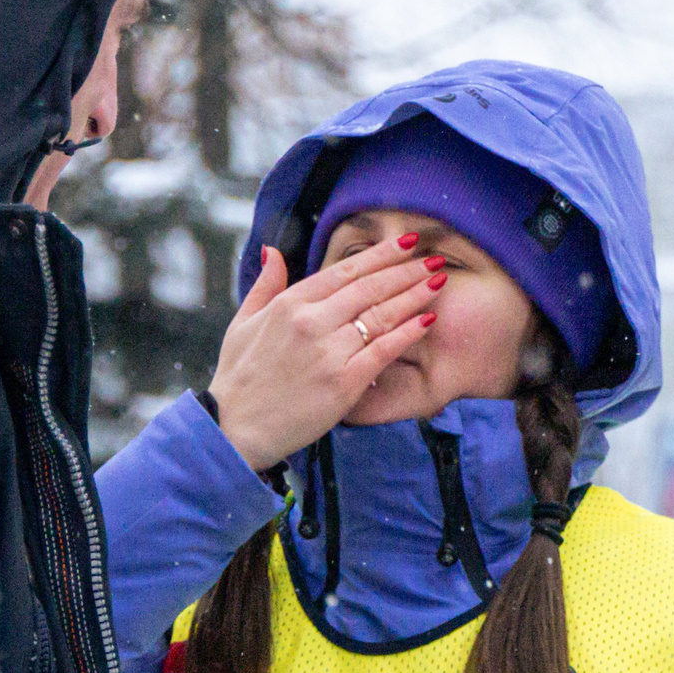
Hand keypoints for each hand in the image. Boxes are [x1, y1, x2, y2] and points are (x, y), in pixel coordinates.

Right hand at [209, 234, 441, 470]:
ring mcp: (329, 352)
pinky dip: (407, 334)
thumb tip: (274, 251)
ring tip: (438, 282)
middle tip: (434, 259)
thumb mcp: (242, 323)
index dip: (380, 255)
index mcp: (290, 304)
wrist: (235, 429)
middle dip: (406, 270)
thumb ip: (265, 285)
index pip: (344, 270)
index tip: (404, 243)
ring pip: (381, 315)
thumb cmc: (238, 378)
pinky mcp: (343, 383)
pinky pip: (383, 351)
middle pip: (370, 288)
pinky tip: (427, 320)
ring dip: (414, 295)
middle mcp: (311, 321)